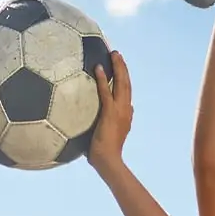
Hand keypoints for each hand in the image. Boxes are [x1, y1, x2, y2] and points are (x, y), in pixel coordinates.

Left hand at [85, 49, 132, 170]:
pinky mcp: (110, 113)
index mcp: (126, 114)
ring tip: (113, 54)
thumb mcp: (104, 135)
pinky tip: (98, 67)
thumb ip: (102, 124)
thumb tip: (87, 121)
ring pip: (121, 84)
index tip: (120, 69)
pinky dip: (102, 79)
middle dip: (123, 68)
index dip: (124, 79)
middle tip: (117, 55)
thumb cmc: (102, 153)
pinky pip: (105, 92)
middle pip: (127, 84)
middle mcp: (126, 110)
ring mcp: (119, 110)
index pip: (126, 93)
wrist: (107, 161)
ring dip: (118, 67)